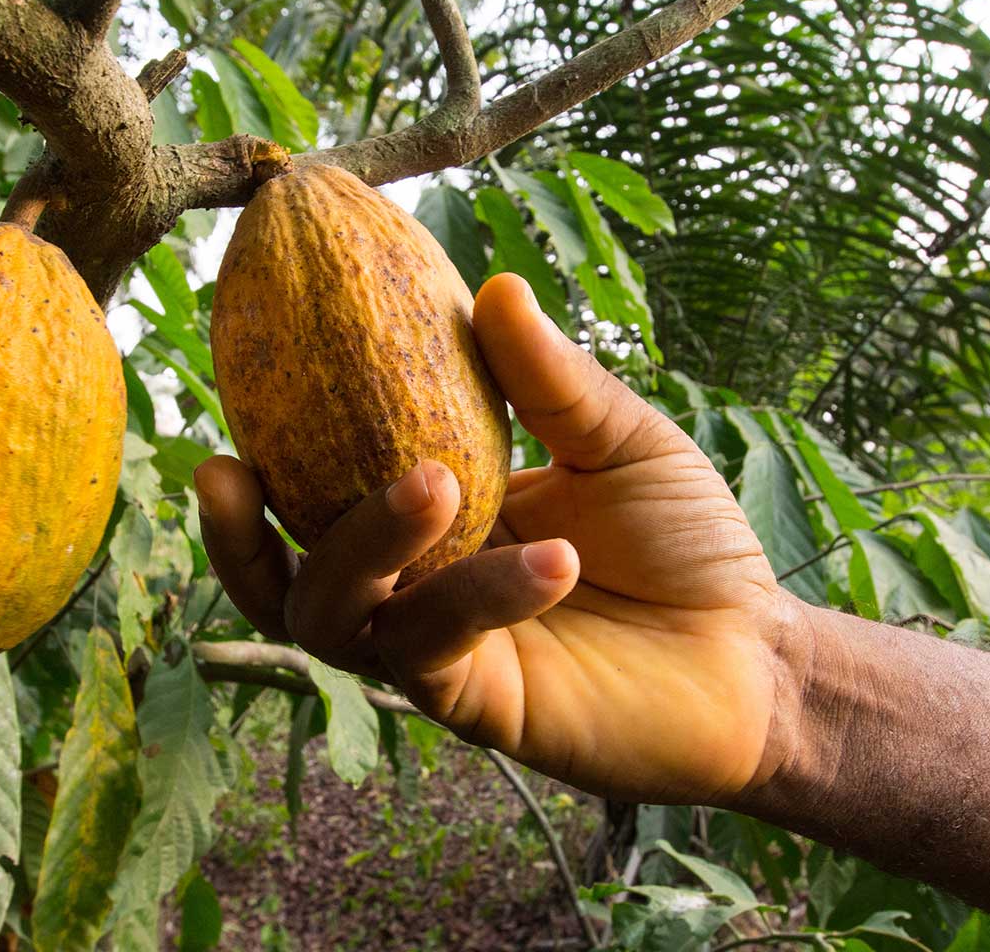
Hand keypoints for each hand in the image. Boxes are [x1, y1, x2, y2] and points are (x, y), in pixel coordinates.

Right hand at [196, 274, 813, 804]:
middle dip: (239, 535)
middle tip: (231, 466)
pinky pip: (440, 646)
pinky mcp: (480, 704)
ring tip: (431, 481)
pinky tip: (555, 559)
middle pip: (286, 575)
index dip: (263, 452)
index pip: (319, 492)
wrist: (758, 657)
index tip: (232, 377)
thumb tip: (493, 286)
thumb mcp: (620, 443)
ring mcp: (439, 652)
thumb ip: (552, 381)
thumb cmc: (688, 547)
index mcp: (435, 523)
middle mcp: (416, 589)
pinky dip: (483, 594)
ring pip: (337, 618)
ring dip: (364, 545)